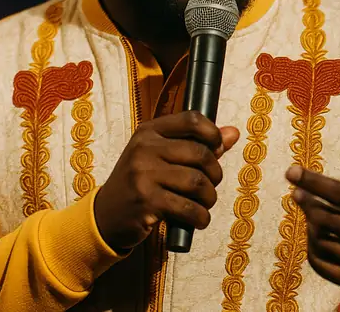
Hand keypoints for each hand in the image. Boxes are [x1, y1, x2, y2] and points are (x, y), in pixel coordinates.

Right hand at [94, 110, 239, 251]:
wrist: (105, 215)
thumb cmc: (140, 182)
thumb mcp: (161, 157)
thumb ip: (197, 144)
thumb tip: (233, 133)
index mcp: (149, 131)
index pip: (192, 119)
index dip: (213, 133)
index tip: (218, 149)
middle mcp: (144, 148)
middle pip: (200, 154)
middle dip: (215, 174)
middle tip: (210, 186)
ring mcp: (143, 174)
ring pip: (197, 182)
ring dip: (209, 198)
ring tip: (204, 204)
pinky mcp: (146, 201)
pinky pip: (189, 208)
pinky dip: (201, 217)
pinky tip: (198, 220)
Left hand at [286, 120, 339, 294]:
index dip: (315, 182)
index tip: (292, 171)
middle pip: (328, 219)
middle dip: (307, 203)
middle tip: (297, 192)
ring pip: (323, 242)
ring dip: (310, 224)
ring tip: (309, 211)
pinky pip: (323, 265)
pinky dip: (313, 248)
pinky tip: (315, 234)